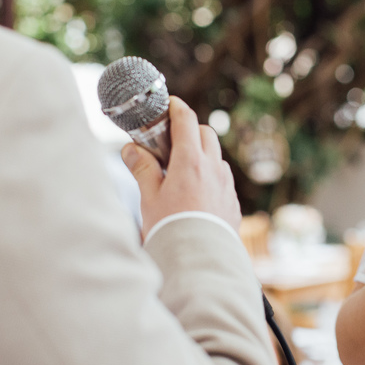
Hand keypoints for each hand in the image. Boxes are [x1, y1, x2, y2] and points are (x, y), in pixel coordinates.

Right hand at [122, 97, 240, 238]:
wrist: (199, 260)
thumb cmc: (170, 228)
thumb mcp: (150, 198)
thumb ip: (143, 169)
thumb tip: (131, 149)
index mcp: (191, 161)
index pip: (187, 120)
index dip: (177, 107)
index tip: (170, 104)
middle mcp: (213, 168)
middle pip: (206, 133)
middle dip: (191, 130)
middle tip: (171, 141)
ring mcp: (226, 185)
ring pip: (216, 157)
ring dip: (202, 156)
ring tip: (182, 171)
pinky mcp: (233, 203)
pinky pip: (223, 180)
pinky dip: (211, 177)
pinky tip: (197, 194)